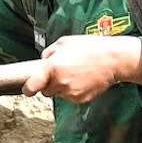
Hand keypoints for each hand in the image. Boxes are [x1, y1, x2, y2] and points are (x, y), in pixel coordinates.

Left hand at [24, 36, 141, 102]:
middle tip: (62, 72)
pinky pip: (72, 97)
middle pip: (46, 91)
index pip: (31, 86)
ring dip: (63, 87)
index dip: (28, 88)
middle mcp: (60, 83)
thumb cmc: (90, 47)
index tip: (28, 89)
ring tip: (77, 73)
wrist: (113, 59)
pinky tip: (84, 79)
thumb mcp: (64, 42)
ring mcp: (71, 93)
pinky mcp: (81, 100)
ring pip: (60, 94)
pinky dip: (75, 91)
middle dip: (50, 84)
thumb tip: (43, 62)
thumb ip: (49, 53)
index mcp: (52, 68)